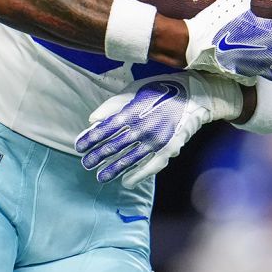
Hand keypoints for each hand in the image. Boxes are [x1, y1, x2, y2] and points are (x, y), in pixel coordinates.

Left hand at [74, 72, 241, 187]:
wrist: (193, 94)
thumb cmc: (160, 90)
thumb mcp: (134, 90)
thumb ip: (112, 105)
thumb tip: (92, 119)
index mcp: (131, 111)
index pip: (104, 130)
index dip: (89, 139)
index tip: (79, 147)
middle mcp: (141, 127)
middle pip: (113, 146)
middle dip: (97, 157)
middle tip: (86, 164)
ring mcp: (155, 140)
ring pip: (129, 159)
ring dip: (113, 169)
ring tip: (100, 177)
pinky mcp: (168, 148)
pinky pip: (150, 166)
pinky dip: (137, 175)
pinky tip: (126, 182)